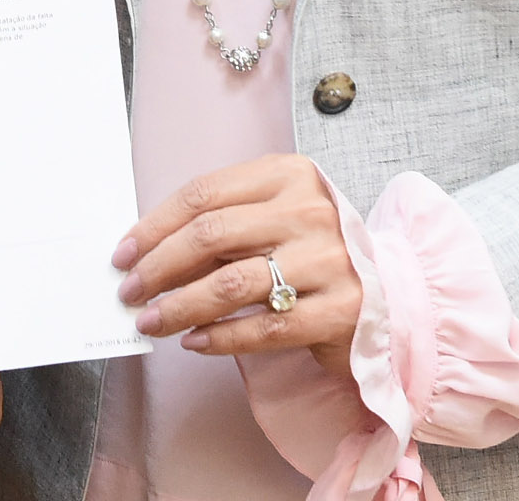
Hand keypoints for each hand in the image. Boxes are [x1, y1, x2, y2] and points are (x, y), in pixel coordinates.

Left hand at [114, 155, 360, 370]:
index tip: (123, 253)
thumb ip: (227, 222)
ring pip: (230, 284)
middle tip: (130, 292)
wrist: (394, 293)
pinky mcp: (337, 312)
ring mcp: (327, 262)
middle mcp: (309, 212)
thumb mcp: (277, 216)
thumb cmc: (318, 251)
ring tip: (151, 321)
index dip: (154, 225)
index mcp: (289, 175)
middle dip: (158, 266)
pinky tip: (194, 342)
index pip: (204, 194)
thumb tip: (149, 250)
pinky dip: (219, 337)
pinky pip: (262, 328)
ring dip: (179, 306)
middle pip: (211, 235)